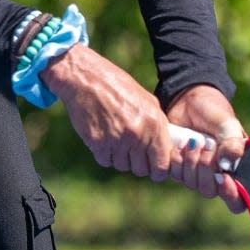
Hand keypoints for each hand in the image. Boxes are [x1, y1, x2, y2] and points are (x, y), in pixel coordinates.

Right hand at [41, 44, 172, 179]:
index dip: (158, 170)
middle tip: (131, 151)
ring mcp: (117, 141)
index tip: (153, 168)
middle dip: (137, 163)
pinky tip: (104, 137)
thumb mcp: (146, 100)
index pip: (162, 164)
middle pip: (141, 169)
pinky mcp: (98, 144)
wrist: (85, 79)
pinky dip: (105, 154)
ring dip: (120, 157)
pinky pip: (106, 161)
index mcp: (154, 122)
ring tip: (115, 138)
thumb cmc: (116, 86)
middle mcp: (137, 134)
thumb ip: (157, 125)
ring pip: (122, 166)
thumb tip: (164, 148)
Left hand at [166, 85, 246, 213]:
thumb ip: (232, 142)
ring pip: (193, 184)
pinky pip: (177, 175)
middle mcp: (217, 172)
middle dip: (205, 171)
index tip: (223, 178)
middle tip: (206, 147)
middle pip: (211, 191)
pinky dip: (177, 162)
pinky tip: (179, 147)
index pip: (238, 197)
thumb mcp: (227, 123)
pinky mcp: (180, 166)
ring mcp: (197, 170)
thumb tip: (228, 164)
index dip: (232, 195)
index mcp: (235, 166)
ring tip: (193, 142)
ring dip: (191, 164)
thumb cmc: (213, 110)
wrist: (187, 99)